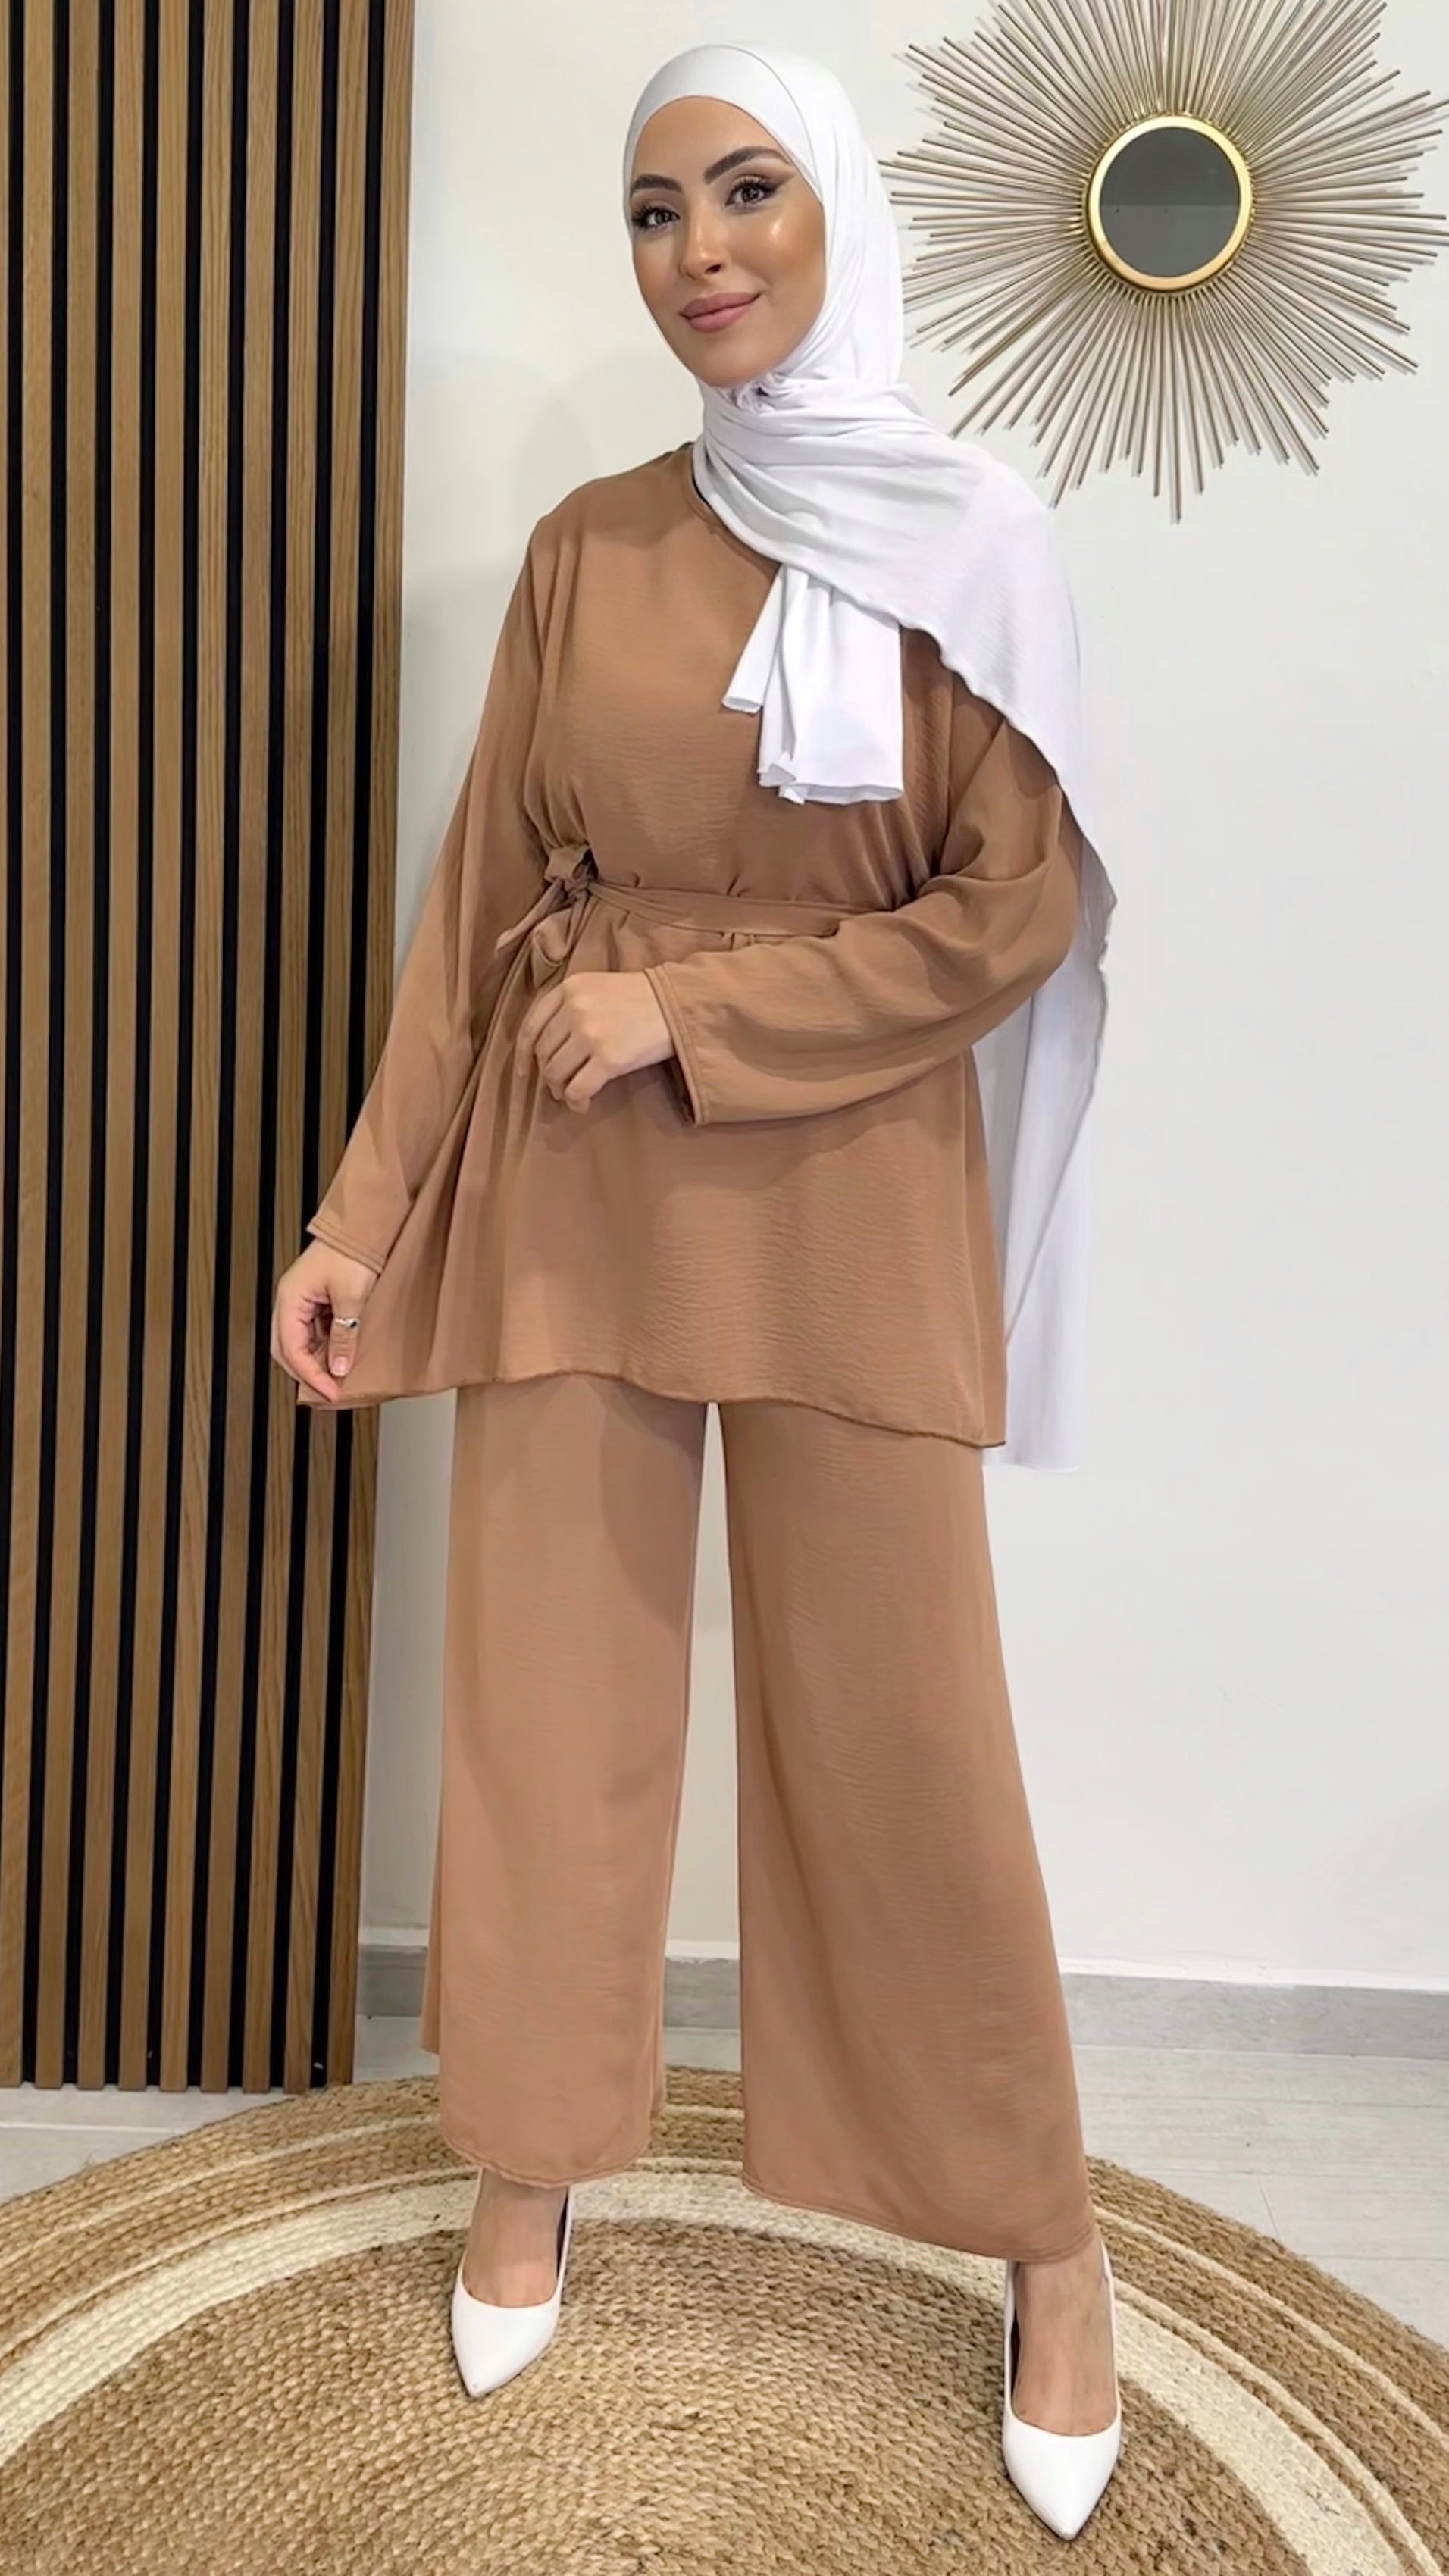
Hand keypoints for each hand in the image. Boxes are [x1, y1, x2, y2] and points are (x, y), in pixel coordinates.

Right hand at [270, 1243, 381, 1402]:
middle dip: (307, 1374)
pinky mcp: (316, 1301)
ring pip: (300, 1343)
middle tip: (329, 1392)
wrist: (362, 1225)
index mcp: (290, 1299)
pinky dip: (325, 1348)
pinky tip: (340, 1358)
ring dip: (316, 1362)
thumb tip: (339, 1368)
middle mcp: (290, 1302)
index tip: (330, 1392)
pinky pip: (314, 1333)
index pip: (291, 1350)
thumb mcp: (350, 1298)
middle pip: (287, 1350)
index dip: (310, 1375)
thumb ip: (343, 1335)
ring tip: (337, 1379)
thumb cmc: (351, 1251)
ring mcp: (302, 1301)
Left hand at [514, 969, 674, 1109]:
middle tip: (559, 1086)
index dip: (522, 1054)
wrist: (677, 1005)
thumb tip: (548, 1048)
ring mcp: (590, 1033)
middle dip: (548, 1075)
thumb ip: (570, 1006)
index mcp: (569, 989)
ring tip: (572, 1094)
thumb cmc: (641, 999)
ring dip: (561, 1090)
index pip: (531, 1026)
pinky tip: (583, 1104)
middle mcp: (574, 1009)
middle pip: (543, 1053)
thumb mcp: (598, 987)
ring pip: (556, 1073)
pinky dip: (576, 1101)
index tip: (523, 1072)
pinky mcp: (608, 1058)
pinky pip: (578, 1089)